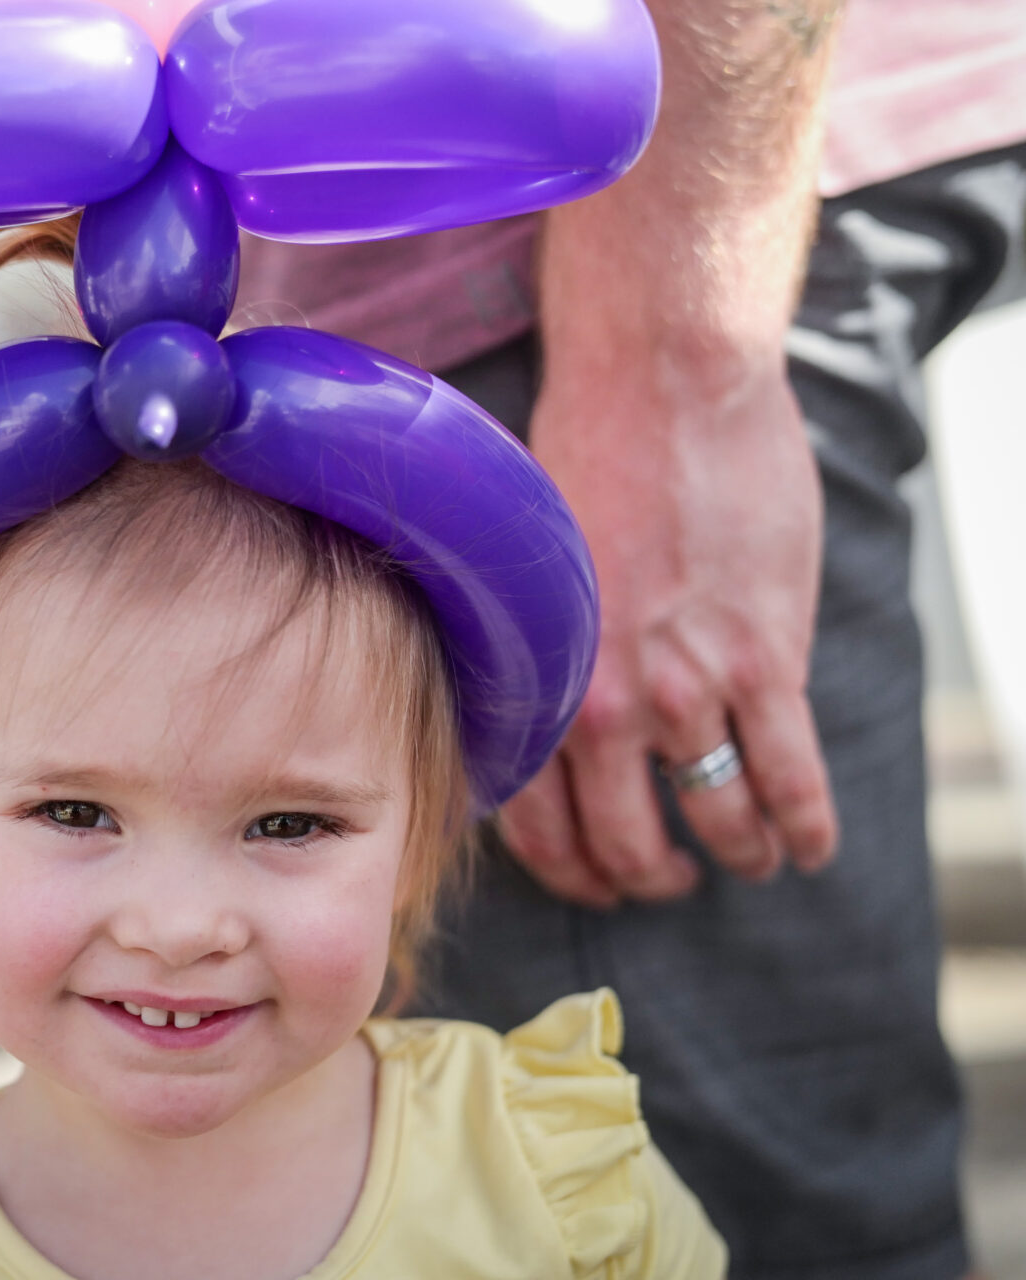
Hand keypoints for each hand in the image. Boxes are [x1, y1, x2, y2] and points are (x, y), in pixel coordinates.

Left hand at [498, 356, 840, 906]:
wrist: (657, 388)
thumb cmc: (575, 464)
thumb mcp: (524, 582)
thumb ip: (536, 663)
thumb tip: (536, 728)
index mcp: (536, 687)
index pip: (540, 830)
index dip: (572, 875)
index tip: (595, 881)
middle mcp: (601, 706)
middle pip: (627, 847)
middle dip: (649, 880)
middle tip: (667, 878)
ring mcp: (688, 688)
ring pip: (719, 820)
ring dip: (737, 856)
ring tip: (745, 857)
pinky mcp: (764, 659)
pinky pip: (792, 777)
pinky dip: (805, 827)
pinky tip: (809, 846)